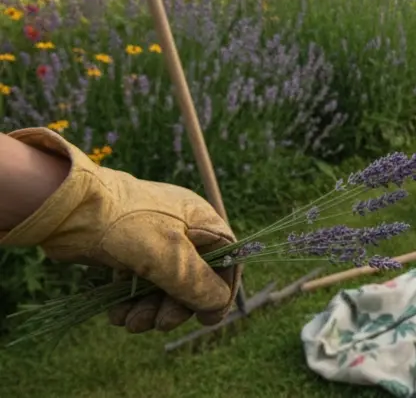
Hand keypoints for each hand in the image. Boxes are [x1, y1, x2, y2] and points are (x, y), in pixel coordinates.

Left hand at [0, 128, 240, 333]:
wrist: (70, 208)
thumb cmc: (126, 224)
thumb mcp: (169, 255)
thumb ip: (197, 283)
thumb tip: (218, 304)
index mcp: (202, 222)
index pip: (226, 260)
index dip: (220, 292)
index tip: (206, 319)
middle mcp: (182, 231)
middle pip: (193, 279)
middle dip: (176, 306)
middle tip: (161, 323)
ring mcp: (154, 241)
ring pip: (163, 285)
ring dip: (150, 309)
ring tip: (131, 323)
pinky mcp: (128, 252)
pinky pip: (139, 284)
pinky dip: (130, 302)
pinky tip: (117, 315)